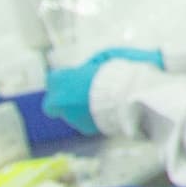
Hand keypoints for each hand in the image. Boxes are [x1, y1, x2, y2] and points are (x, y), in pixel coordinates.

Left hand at [44, 47, 163, 136]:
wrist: (134, 96)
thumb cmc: (119, 72)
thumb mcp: (104, 57)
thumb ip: (88, 66)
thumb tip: (86, 71)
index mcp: (62, 80)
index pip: (53, 80)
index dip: (64, 79)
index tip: (76, 77)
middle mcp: (61, 101)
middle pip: (51, 103)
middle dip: (61, 99)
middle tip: (78, 93)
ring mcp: (72, 117)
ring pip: (69, 113)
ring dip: (78, 108)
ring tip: (100, 101)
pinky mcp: (86, 129)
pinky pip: (84, 122)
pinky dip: (91, 117)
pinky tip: (106, 111)